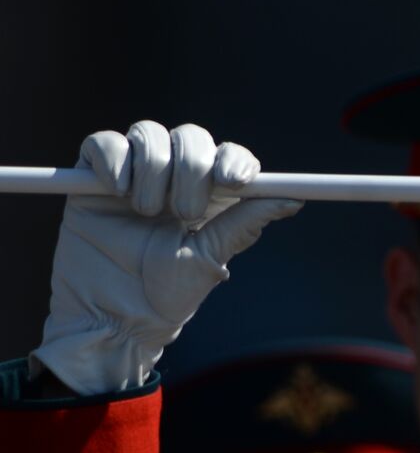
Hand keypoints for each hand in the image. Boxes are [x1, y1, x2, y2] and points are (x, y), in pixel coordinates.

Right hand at [28, 121, 300, 394]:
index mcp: (211, 195)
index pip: (229, 155)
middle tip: (186, 212)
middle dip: (192, 168)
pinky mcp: (92, 178)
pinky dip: (115, 160)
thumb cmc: (167, 294)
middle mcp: (174, 178)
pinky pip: (105, 143)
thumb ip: (244, 223)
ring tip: (147, 212)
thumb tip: (293, 200)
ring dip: (153, 169)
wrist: (114, 318)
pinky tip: (118, 192)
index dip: (235, 160)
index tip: (234, 181)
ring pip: (149, 134)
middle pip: (191, 137)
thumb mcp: (210, 257)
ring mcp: (134, 174)